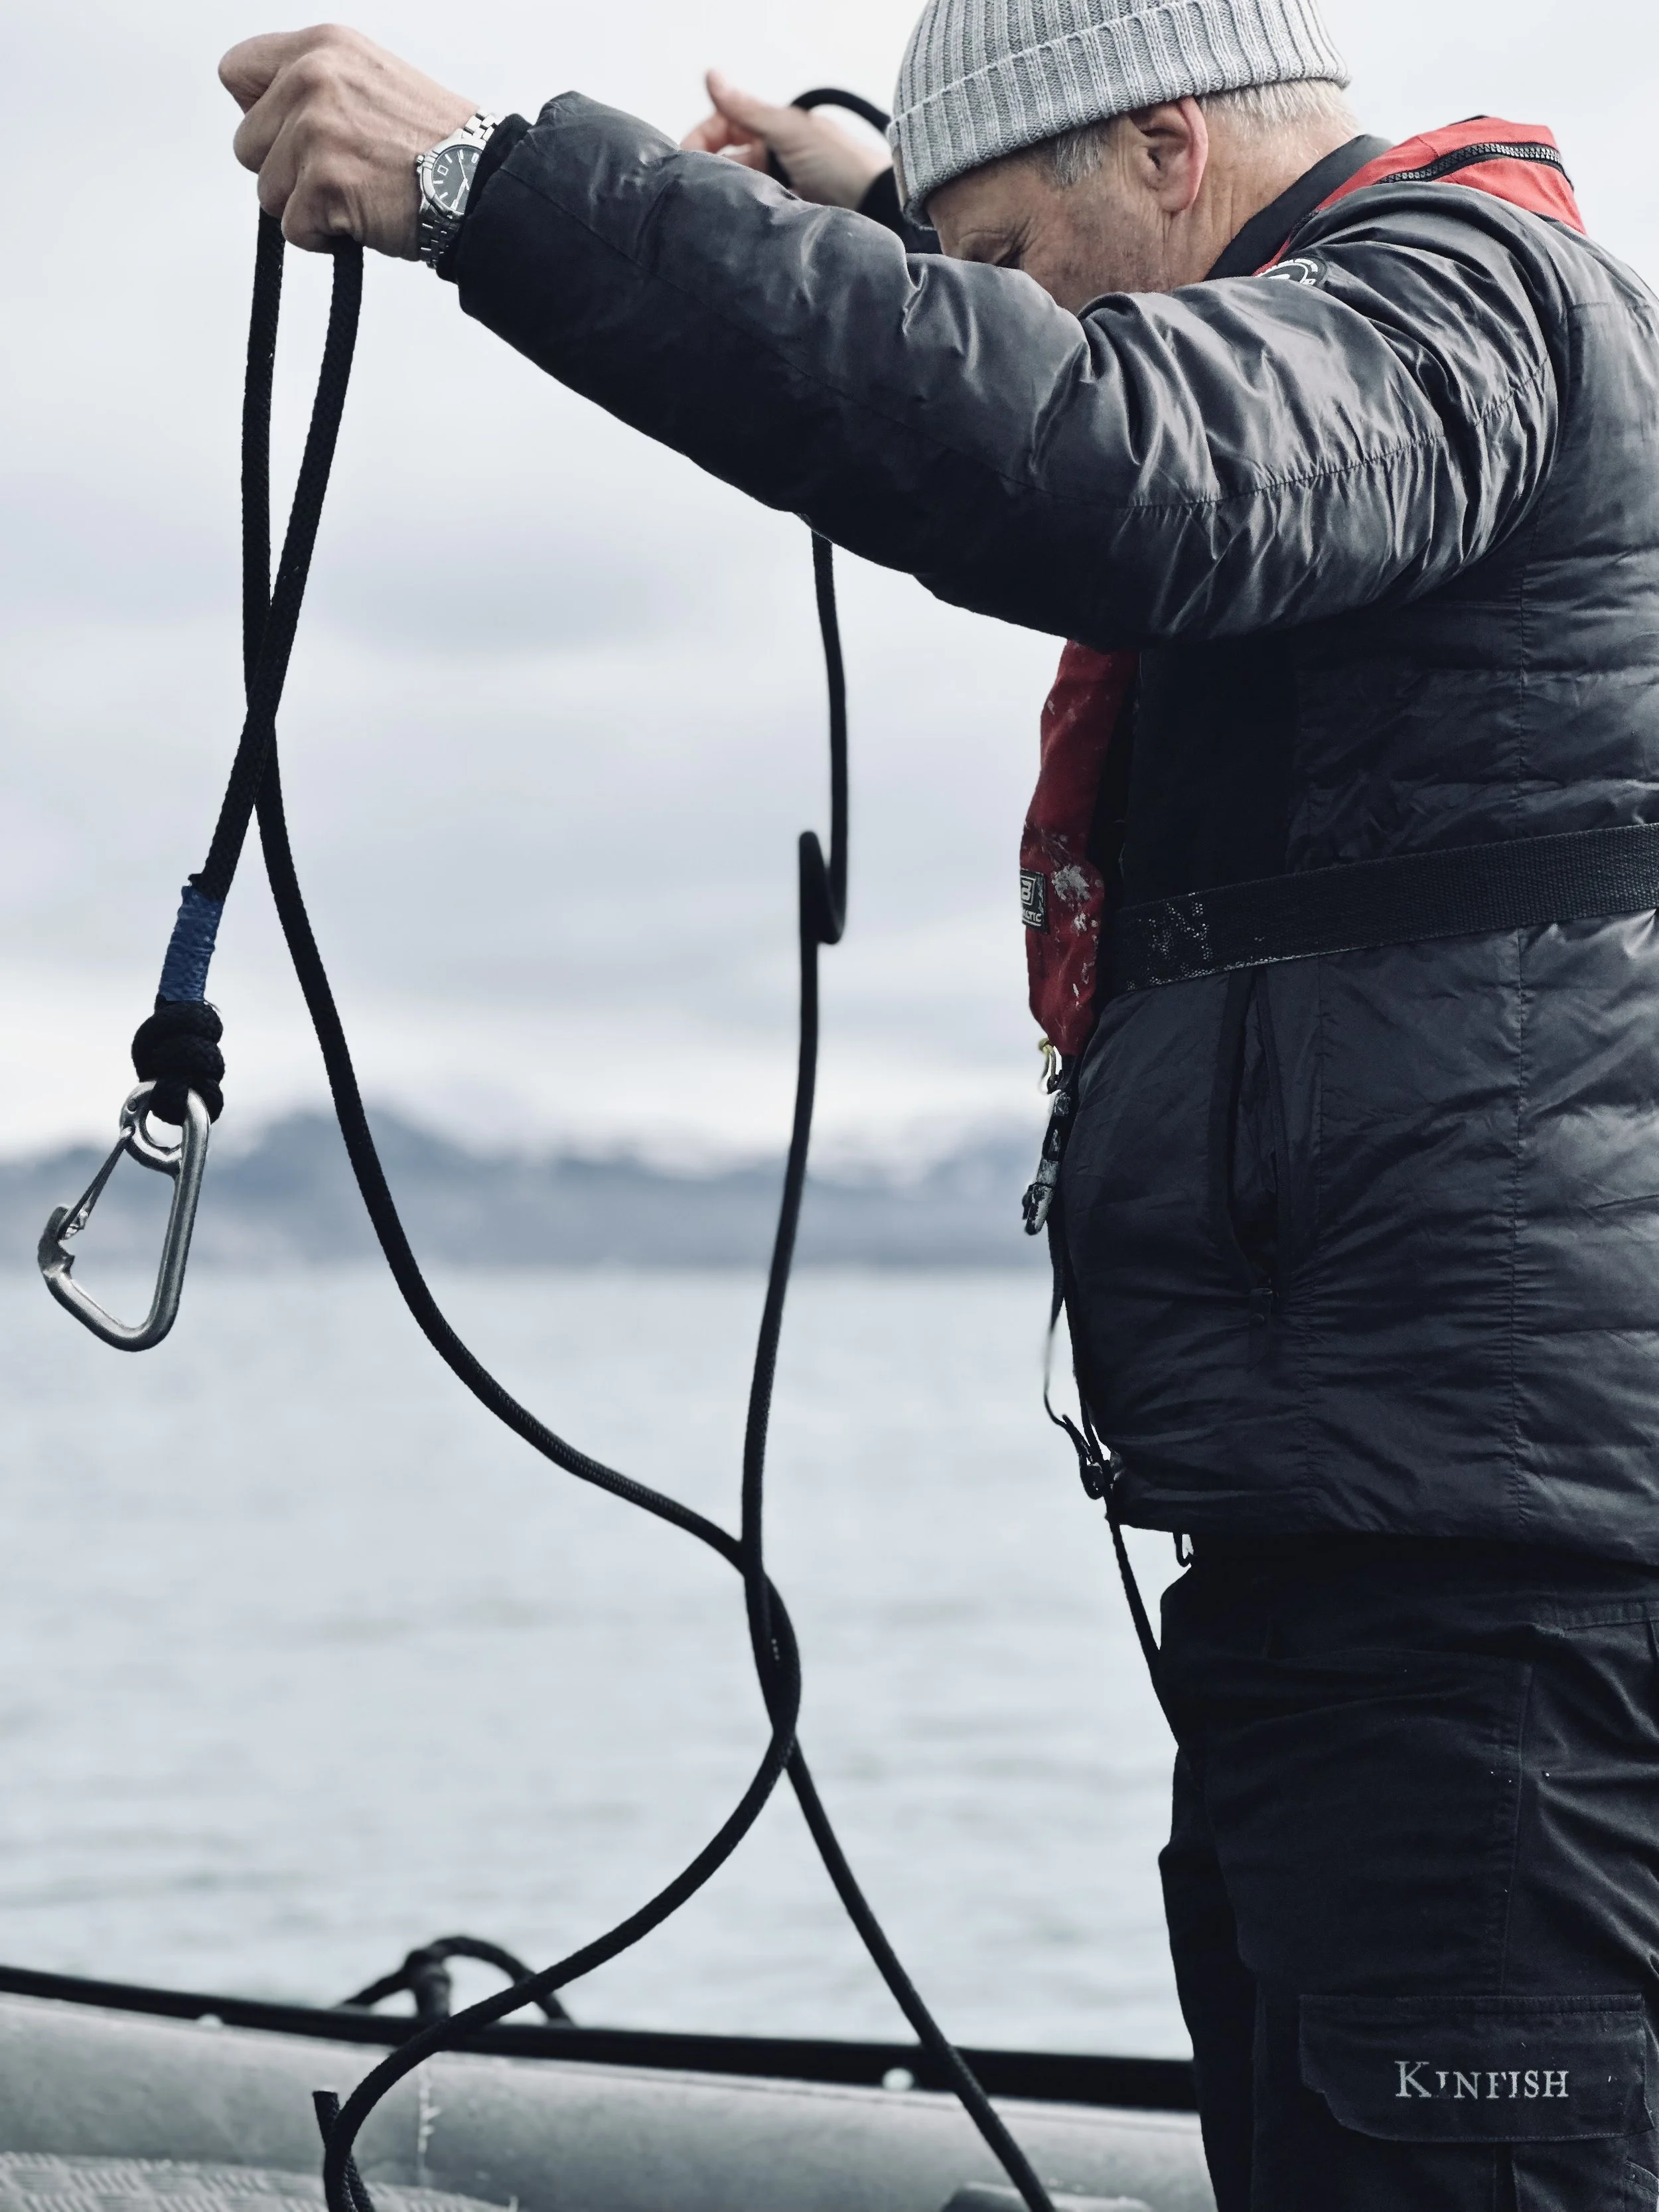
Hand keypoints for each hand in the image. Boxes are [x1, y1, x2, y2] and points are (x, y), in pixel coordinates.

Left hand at [220, 24, 475, 255]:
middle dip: (286, 171)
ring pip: (268, 190)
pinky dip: (324, 238)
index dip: (258, 113)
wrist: (482, 181)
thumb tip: (272, 122)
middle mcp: (312, 77)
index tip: (290, 135)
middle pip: (248, 144)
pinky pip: (293, 228)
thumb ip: (315, 87)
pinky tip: (362, 220)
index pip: (237, 71)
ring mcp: (316, 129)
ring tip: (357, 196)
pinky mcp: (324, 181)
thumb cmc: (436, 144)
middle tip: (338, 175)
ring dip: (306, 207)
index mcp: (322, 46)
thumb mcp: (370, 81)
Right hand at [680, 71, 889, 209]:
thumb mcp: (791, 131)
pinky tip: (735, 228)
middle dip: (709, 173)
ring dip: (727, 199)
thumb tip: (711, 75)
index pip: (720, 128)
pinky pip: (754, 219)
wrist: (880, 208)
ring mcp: (779, 191)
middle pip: (725, 163)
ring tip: (715, 212)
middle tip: (694, 192)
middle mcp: (773, 159)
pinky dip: (743, 221)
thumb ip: (748, 109)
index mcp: (772, 131)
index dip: (700, 139)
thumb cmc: (845, 166)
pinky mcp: (785, 220)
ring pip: (737, 193)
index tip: (685, 159)